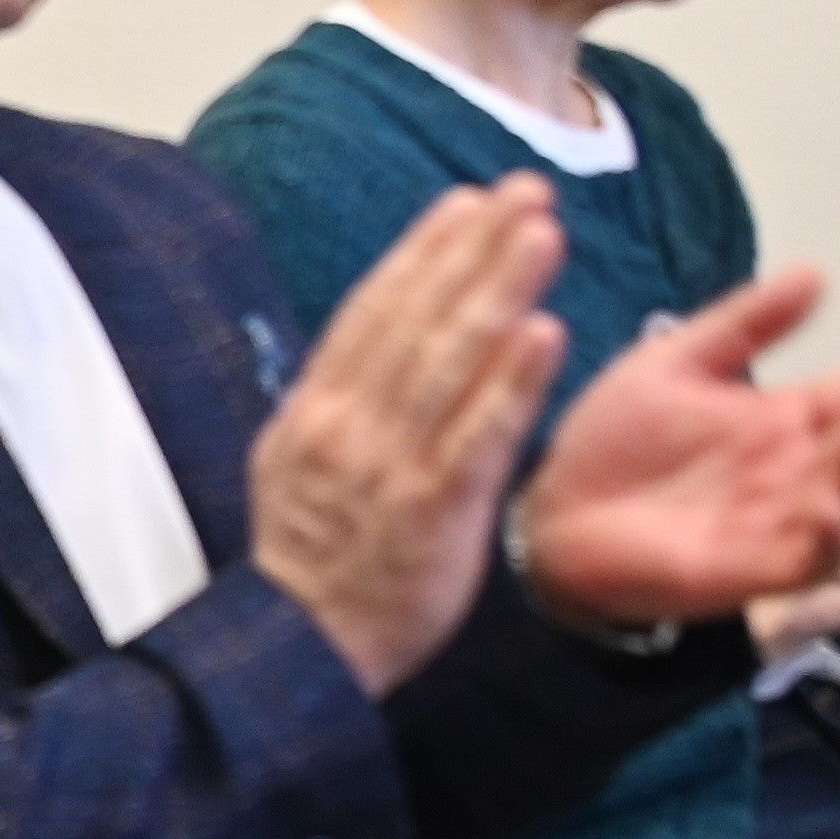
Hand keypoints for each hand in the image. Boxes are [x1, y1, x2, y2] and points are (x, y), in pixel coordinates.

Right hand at [246, 180, 571, 691]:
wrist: (301, 647)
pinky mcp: (436, 509)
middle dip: (474, 248)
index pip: (374, 311)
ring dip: (498, 288)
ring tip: (543, 233)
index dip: (423, 252)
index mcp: (316, 409)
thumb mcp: (293, 466)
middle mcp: (350, 424)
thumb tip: (363, 347)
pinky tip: (545, 332)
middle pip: (417, 317)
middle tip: (524, 191)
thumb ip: (332, 405)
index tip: (466, 203)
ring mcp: (392, 464)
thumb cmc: (312, 561)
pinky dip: (511, 382)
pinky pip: (478, 435)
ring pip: (450, 360)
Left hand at [517, 271, 839, 635]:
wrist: (547, 514)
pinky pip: (806, 560)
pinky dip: (827, 537)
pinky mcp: (748, 569)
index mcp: (783, 421)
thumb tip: (816, 272)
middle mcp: (794, 472)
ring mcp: (777, 523)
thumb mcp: (676, 364)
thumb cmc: (612, 444)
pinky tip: (833, 509)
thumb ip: (745, 324)